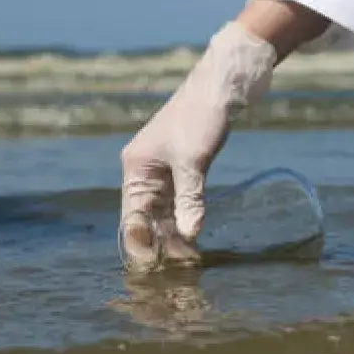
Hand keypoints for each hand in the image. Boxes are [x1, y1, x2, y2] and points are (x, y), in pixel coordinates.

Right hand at [119, 22, 276, 272]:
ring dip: (174, 235)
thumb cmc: (201, 117)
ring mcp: (162, 171)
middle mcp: (143, 172)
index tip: (157, 267)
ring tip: (190, 260)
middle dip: (161, 243)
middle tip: (182, 268)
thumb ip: (190, 198)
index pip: (132, 217)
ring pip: (163, 213)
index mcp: (136, 168)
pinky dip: (186, 219)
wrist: (221, 85)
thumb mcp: (194, 161)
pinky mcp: (182, 168)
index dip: (142, 243)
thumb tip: (189, 235)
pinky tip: (194, 238)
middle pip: (146, 219)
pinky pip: (178, 202)